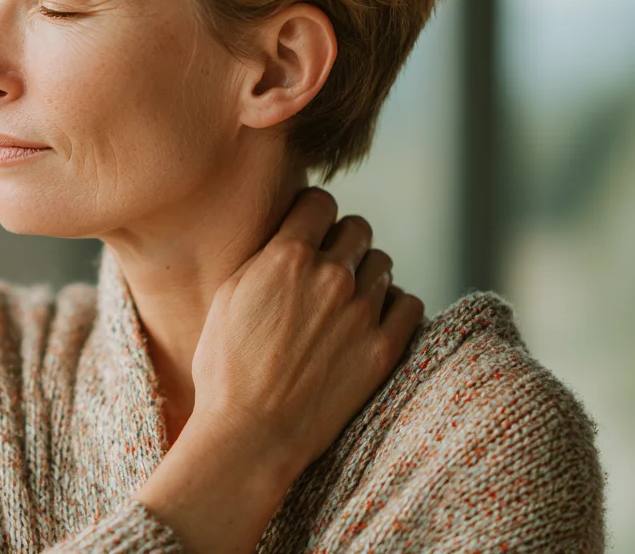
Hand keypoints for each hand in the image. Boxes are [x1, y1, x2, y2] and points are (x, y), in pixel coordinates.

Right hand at [134, 187, 424, 552]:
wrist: (251, 433)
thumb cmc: (226, 367)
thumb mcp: (228, 296)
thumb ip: (264, 257)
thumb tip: (287, 236)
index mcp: (287, 256)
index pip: (320, 202)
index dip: (312, 214)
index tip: (308, 231)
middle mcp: (331, 275)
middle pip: (357, 228)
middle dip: (342, 242)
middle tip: (327, 268)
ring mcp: (362, 311)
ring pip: (382, 263)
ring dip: (366, 274)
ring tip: (346, 300)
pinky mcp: (384, 347)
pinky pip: (409, 303)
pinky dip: (393, 305)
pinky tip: (372, 319)